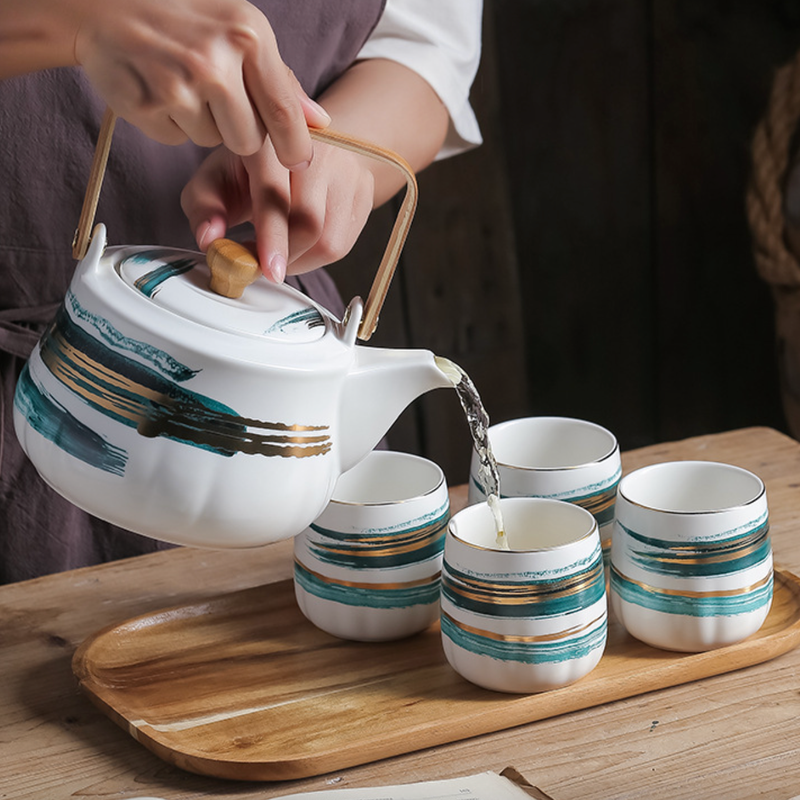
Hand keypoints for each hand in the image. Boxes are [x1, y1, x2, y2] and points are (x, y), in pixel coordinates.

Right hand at [73, 0, 328, 164]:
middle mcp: (214, 60)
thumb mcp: (239, 30)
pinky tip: (159, 90)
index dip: (294, 146)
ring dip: (202, 124)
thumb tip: (319, 122)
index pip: (283, 111)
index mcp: (247, 35)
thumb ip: (280, 80)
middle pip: (249, 140)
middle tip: (215, 98)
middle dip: (238, 130)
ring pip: (212, 142)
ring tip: (182, 84)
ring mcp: (178, 84)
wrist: (104, 5)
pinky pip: (177, 139)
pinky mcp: (147, 105)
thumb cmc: (184, 18)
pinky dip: (171, 123)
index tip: (298, 161)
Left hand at [181, 138, 375, 280]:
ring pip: (330, 239)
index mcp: (272, 138)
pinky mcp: (365, 189)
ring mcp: (347, 167)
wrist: (303, 143)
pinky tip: (301, 246)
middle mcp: (317, 147)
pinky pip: (345, 242)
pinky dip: (318, 256)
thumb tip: (209, 240)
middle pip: (309, 222)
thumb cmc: (253, 165)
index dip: (271, 239)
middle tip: (264, 264)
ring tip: (281, 253)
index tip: (267, 270)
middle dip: (285, 256)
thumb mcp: (215, 177)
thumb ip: (204, 207)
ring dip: (302, 260)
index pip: (276, 196)